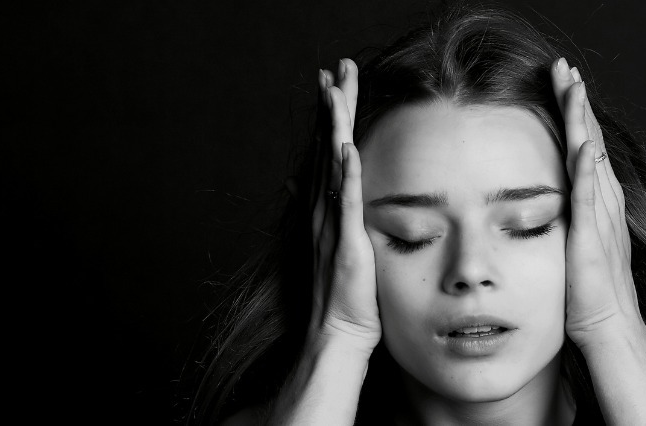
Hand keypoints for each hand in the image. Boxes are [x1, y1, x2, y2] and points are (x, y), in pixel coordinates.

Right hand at [311, 59, 380, 350]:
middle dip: (332, 106)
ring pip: (331, 164)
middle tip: (336, 68)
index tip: (331, 82)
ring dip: (335, 127)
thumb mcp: (334, 244)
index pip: (326, 151)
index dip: (329, 116)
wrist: (338, 332)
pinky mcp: (346, 243)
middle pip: (326, 146)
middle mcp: (323, 210)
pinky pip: (345, 201)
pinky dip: (345, 173)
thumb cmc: (344, 293)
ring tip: (337, 91)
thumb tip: (298, 183)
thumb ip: (324, 211)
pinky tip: (346, 146)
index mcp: (324, 209)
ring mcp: (332, 225)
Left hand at [550, 58, 643, 345]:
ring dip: (582, 123)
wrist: (609, 328)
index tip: (564, 85)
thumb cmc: (589, 296)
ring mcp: (601, 219)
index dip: (576, 116)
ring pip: (592, 158)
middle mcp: (604, 204)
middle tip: (565, 68)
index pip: (587, 149)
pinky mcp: (593, 238)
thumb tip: (550, 203)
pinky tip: (582, 144)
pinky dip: (588, 169)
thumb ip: (568, 220)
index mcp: (599, 205)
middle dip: (578, 104)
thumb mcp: (576, 246)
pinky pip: (590, 197)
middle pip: (591, 141)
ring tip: (573, 87)